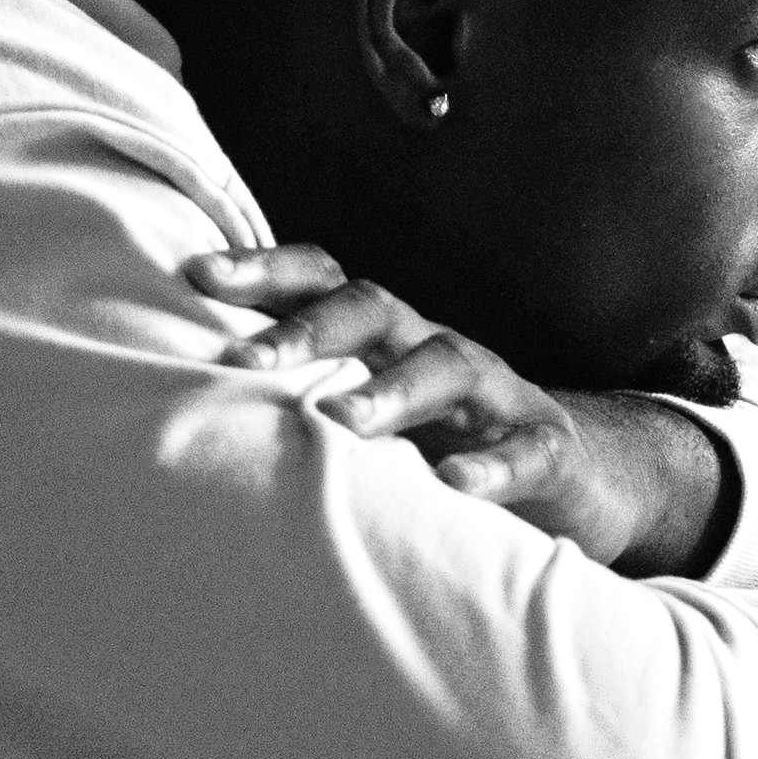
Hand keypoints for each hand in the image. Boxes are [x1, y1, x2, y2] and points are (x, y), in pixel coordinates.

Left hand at [180, 243, 731, 575]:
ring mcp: (496, 396)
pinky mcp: (549, 450)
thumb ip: (300, 405)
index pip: (323, 282)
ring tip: (341, 421)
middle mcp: (434, 350)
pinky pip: (525, 449)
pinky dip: (490, 465)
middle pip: (373, 308)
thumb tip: (178, 409)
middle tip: (244, 363)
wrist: (579, 476)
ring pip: (444, 365)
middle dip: (308, 329)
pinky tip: (452, 486)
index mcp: (387, 338)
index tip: (194, 274)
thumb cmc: (444, 444)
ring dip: (390, 390)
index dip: (263, 271)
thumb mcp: (375, 416)